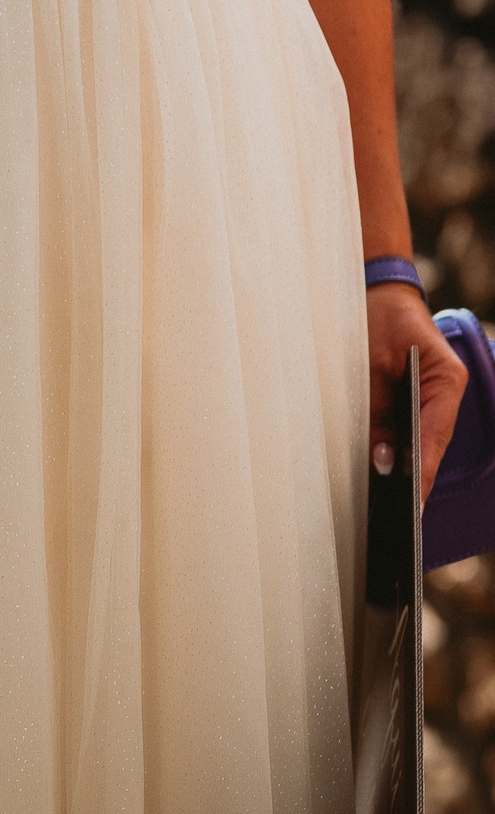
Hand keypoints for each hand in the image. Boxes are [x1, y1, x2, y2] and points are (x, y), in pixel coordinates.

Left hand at [370, 282, 466, 495]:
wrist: (375, 292)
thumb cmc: (376, 319)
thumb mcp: (369, 364)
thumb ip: (377, 411)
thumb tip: (380, 459)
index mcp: (445, 382)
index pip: (434, 439)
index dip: (420, 474)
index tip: (411, 504)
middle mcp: (445, 393)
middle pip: (429, 448)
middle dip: (413, 482)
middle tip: (398, 521)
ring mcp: (434, 397)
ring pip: (419, 444)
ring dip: (404, 472)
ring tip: (388, 510)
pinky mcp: (415, 399)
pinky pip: (408, 433)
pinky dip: (396, 454)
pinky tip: (381, 478)